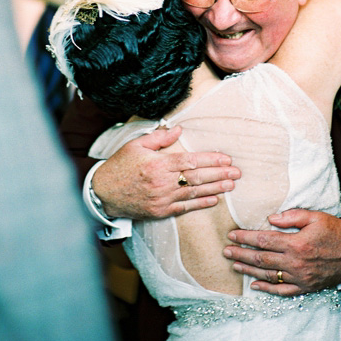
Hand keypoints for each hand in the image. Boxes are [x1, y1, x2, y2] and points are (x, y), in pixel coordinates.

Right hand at [92, 125, 239, 219]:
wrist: (103, 193)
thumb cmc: (119, 166)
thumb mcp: (135, 145)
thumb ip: (159, 138)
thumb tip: (179, 129)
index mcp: (157, 164)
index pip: (190, 160)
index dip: (211, 159)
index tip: (226, 158)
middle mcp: (162, 182)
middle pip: (197, 177)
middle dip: (220, 174)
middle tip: (237, 172)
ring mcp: (162, 198)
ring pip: (194, 193)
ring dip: (215, 189)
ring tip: (231, 185)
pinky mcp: (160, 211)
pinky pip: (185, 208)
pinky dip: (200, 204)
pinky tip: (214, 200)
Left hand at [223, 209, 340, 295]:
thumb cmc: (336, 233)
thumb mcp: (316, 217)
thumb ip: (292, 216)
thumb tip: (270, 219)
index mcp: (297, 243)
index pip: (263, 240)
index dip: (245, 237)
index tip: (231, 235)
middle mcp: (296, 262)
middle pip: (261, 258)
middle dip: (241, 254)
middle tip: (225, 251)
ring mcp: (300, 277)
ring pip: (268, 275)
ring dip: (248, 270)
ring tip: (234, 265)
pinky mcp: (306, 287)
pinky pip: (283, 291)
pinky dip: (267, 289)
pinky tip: (254, 285)